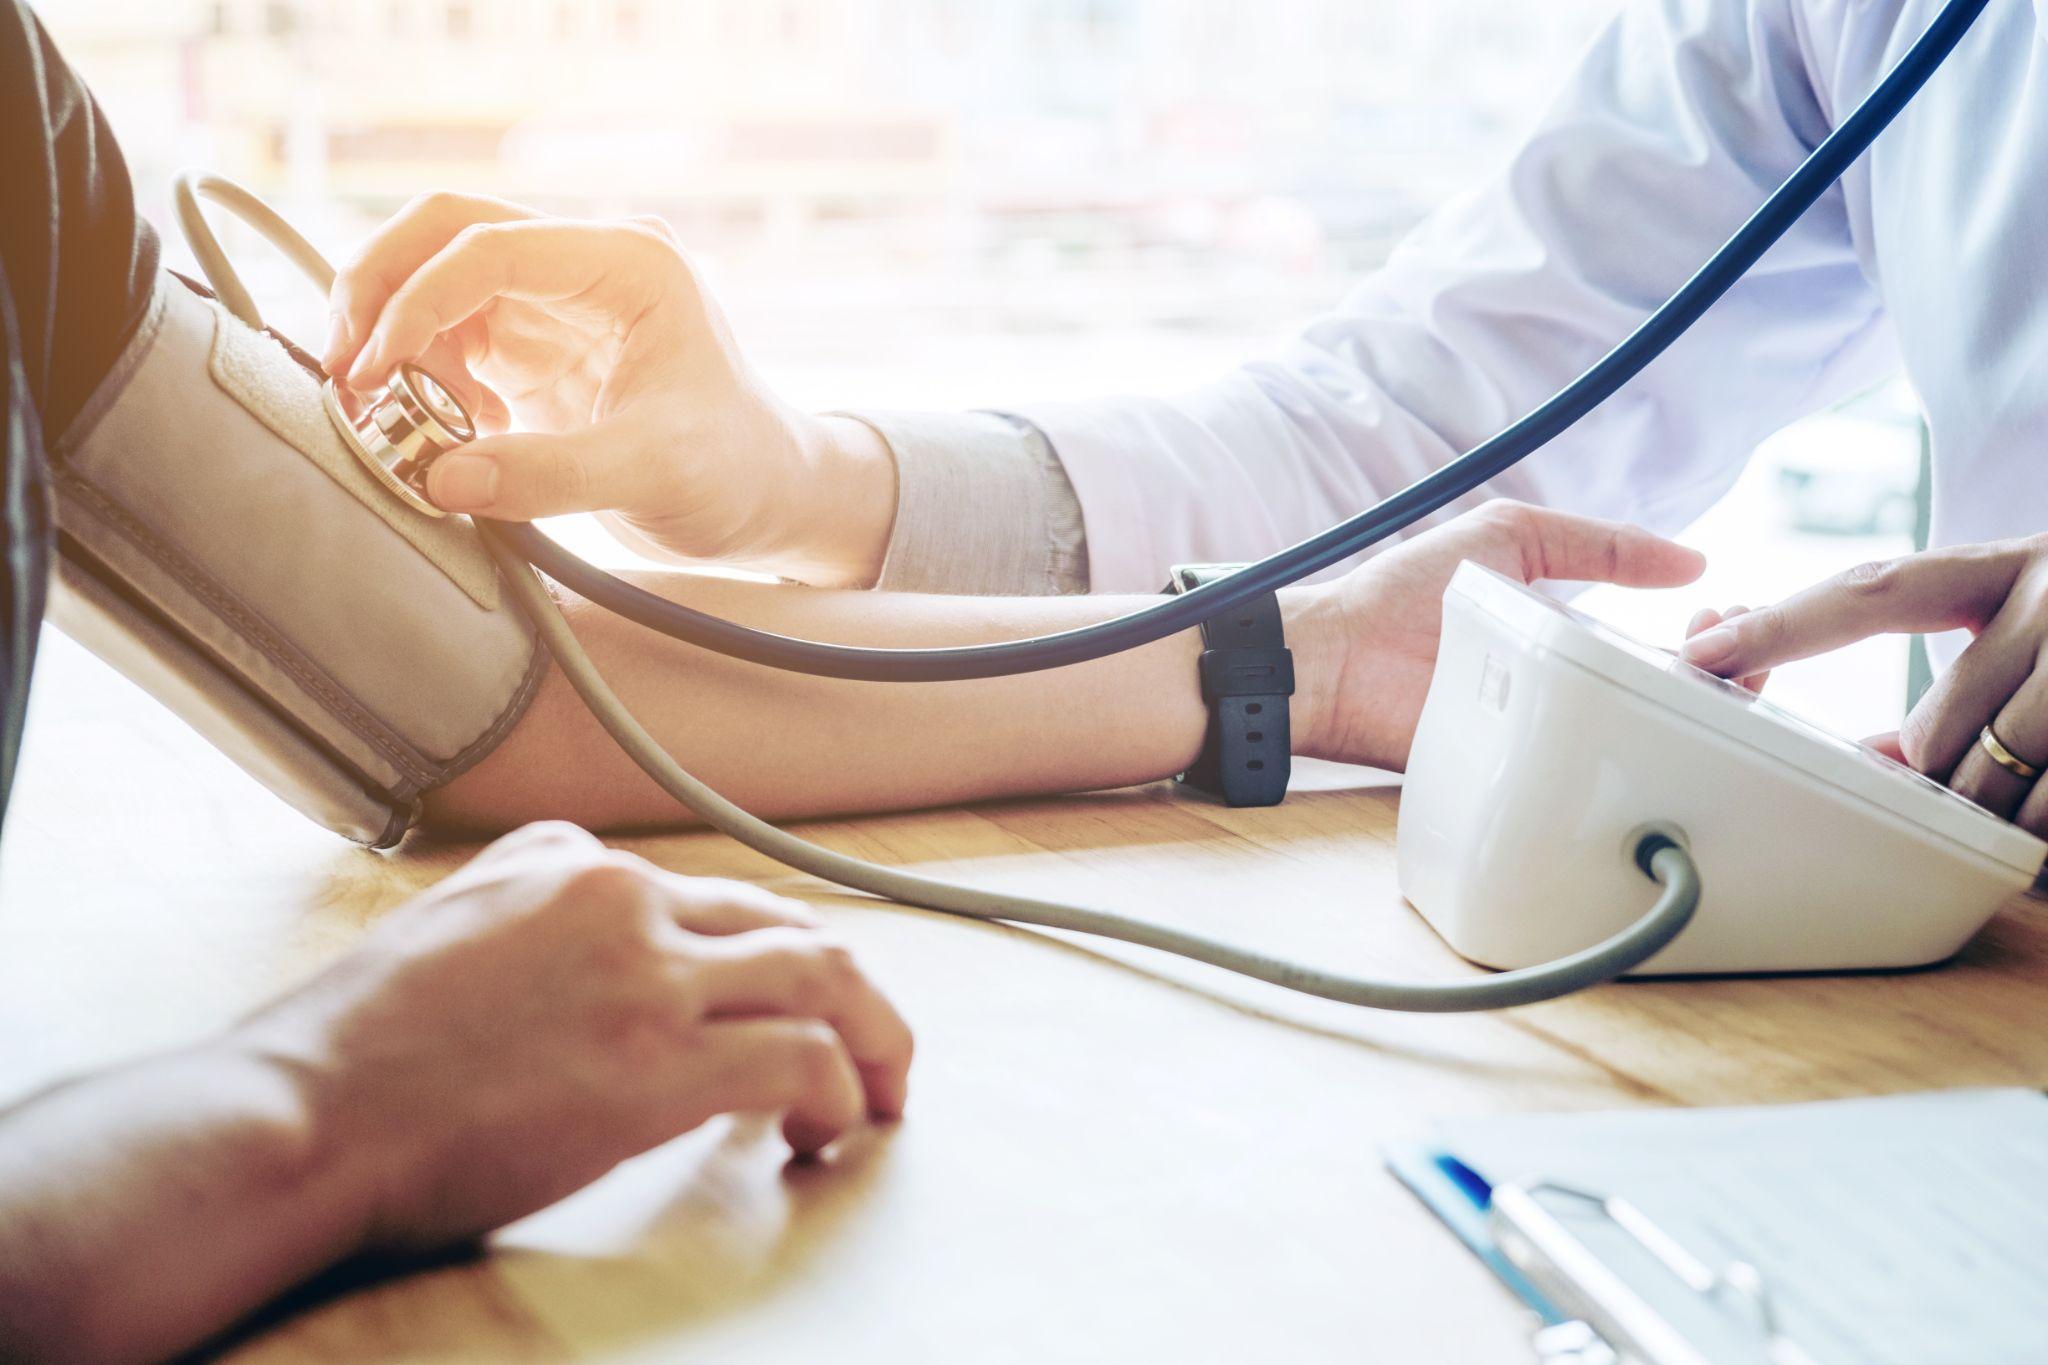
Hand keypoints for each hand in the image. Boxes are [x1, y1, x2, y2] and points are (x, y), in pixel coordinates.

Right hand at [231, 822, 912, 1250]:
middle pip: (793, 925)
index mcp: (573, 861)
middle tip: (874, 1053)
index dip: (771, 964)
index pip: (720, 899)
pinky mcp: (660, 1060)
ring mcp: (646, 974)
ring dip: (875, 1038)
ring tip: (881, 1096)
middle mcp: (623, 898)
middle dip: (852, 992)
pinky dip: (839, 1094)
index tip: (786, 1014)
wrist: (301, 1116)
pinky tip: (821, 1135)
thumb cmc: (351, 1050)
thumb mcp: (446, 922)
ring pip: (826, 975)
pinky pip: (802, 1060)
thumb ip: (529, 902)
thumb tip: (580, 927)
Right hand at [324, 193, 897, 586]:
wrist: (767, 497)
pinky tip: (427, 428)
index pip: (489, 245)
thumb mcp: (654, 473)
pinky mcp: (532, 349)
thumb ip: (551, 475)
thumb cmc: (735, 471)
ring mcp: (554, 302)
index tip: (375, 370)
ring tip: (379, 410)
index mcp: (627, 262)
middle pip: (444, 231)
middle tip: (342, 367)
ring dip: (390, 335)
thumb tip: (440, 479)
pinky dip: (416, 375)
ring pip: (433, 280)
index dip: (417, 300)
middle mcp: (585, 264)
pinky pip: (446, 338)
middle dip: (379, 289)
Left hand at [1288, 500, 1705, 768]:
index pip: (1665, 647)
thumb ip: (1597, 543)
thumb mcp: (1510, 537)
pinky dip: (1625, 770)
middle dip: (1726, 681)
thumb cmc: (1407, 592)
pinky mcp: (1524, 776)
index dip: (1714, 639)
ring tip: (1718, 691)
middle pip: (1671, 701)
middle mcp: (1572, 691)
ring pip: (1639, 743)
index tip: (1731, 617)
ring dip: (1691, 723)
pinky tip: (1663, 744)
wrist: (1337, 657)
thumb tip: (1689, 560)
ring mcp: (1552, 736)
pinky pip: (1584, 782)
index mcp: (1575, 640)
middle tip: (1741, 656)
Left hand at [1678, 537, 2047, 831]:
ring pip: (2003, 787)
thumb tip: (1872, 758)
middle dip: (1946, 776)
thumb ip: (1954, 687)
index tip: (1700, 651)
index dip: (1782, 627)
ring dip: (2009, 813)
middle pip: (1941, 733)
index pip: (1873, 591)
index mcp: (2015, 565)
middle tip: (1985, 775)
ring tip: (2040, 788)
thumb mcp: (2036, 631)